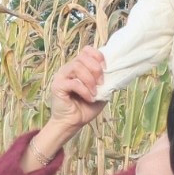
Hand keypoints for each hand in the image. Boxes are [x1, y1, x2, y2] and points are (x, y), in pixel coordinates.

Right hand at [25, 47, 106, 169]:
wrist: (72, 123)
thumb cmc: (85, 108)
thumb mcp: (101, 92)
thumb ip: (106, 81)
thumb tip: (116, 73)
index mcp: (78, 67)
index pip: (86, 50)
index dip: (97, 56)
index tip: (106, 68)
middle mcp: (68, 68)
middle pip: (82, 57)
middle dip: (96, 69)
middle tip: (101, 83)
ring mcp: (61, 76)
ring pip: (77, 66)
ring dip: (90, 80)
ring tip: (95, 92)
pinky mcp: (57, 86)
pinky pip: (73, 82)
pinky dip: (84, 90)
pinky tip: (89, 98)